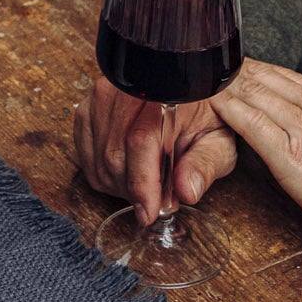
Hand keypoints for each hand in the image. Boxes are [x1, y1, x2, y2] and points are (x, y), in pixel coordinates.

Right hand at [72, 78, 235, 224]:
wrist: (179, 88)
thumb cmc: (200, 114)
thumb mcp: (217, 140)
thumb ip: (204, 165)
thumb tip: (187, 191)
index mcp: (161, 97)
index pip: (141, 142)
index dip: (143, 183)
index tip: (149, 212)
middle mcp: (123, 93)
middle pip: (115, 154)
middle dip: (134, 189)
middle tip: (158, 199)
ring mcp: (101, 100)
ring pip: (98, 160)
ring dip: (120, 184)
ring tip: (145, 182)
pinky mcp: (87, 109)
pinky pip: (85, 155)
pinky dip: (104, 173)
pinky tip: (126, 170)